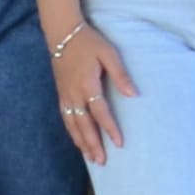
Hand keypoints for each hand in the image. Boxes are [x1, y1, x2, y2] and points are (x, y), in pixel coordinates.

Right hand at [53, 26, 135, 161]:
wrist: (62, 33)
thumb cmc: (89, 42)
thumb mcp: (109, 53)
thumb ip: (121, 75)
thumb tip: (134, 94)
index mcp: (87, 84)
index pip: (100, 112)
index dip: (110, 129)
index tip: (119, 143)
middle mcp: (74, 94)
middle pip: (83, 125)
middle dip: (93, 144)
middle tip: (102, 161)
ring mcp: (65, 95)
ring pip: (72, 125)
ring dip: (81, 142)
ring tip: (91, 158)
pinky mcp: (61, 94)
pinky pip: (66, 118)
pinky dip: (72, 132)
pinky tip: (77, 141)